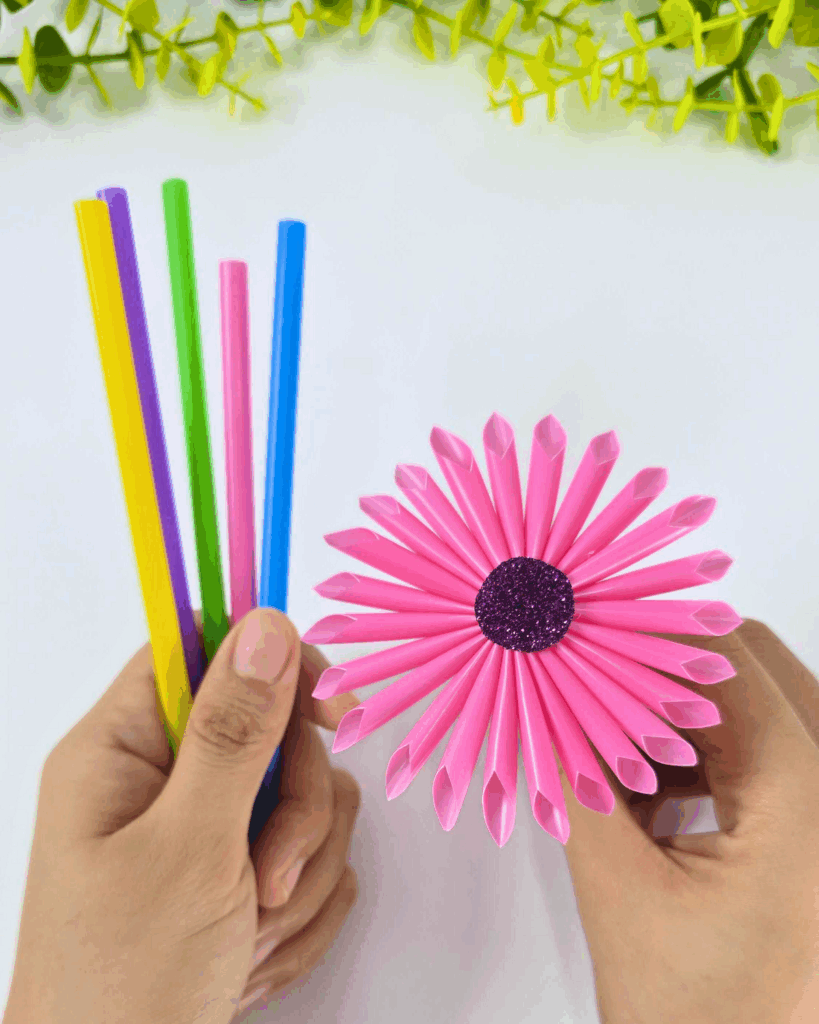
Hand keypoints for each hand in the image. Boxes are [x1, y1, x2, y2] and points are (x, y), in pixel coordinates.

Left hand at [2, 608, 360, 1023]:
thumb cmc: (123, 988)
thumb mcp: (186, 849)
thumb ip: (233, 732)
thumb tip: (265, 623)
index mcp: (122, 750)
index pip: (207, 652)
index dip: (276, 664)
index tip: (333, 708)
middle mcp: (161, 781)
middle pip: (274, 734)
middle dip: (295, 809)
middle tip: (268, 875)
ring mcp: (202, 832)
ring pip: (305, 800)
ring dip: (299, 872)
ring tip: (251, 934)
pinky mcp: (235, 877)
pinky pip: (308, 859)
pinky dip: (298, 913)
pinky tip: (253, 957)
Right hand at [559, 619, 818, 1023]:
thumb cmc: (699, 1016)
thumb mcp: (619, 890)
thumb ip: (574, 779)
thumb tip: (538, 694)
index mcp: (804, 801)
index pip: (726, 661)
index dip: (646, 634)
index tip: (580, 633)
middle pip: (749, 667)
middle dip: (661, 665)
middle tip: (589, 675)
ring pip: (751, 703)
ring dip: (675, 708)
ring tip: (611, 741)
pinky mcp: (807, 824)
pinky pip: (754, 748)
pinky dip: (694, 748)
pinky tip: (644, 787)